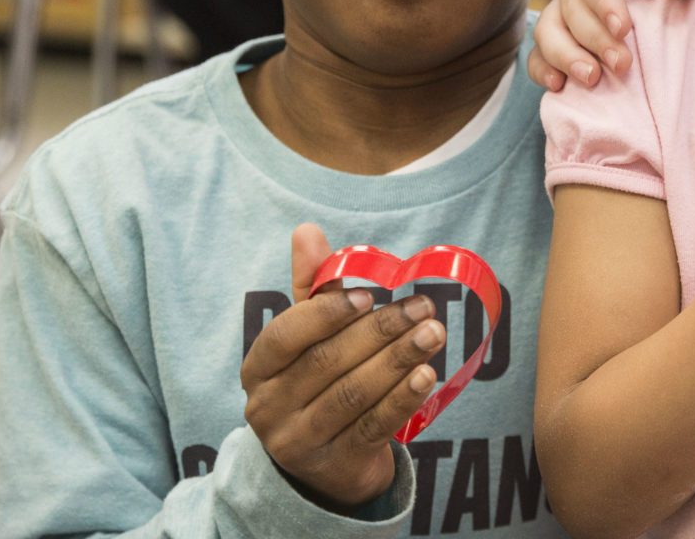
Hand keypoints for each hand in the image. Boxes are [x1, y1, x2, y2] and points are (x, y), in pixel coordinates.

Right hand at [239, 225, 444, 509]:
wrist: (323, 464)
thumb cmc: (317, 382)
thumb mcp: (309, 339)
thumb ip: (313, 290)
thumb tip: (307, 230)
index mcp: (259, 369)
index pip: (285, 336)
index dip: (327, 314)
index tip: (370, 294)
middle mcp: (269, 407)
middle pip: (327, 362)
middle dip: (380, 331)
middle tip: (424, 306)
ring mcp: (299, 441)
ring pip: (353, 393)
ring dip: (398, 359)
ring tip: (435, 332)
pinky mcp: (334, 464)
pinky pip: (372, 426)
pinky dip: (402, 399)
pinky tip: (427, 375)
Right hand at [530, 0, 694, 91]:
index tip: (623, 29)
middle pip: (570, 5)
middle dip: (593, 37)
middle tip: (622, 64)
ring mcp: (568, 6)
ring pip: (548, 29)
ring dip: (565, 56)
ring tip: (591, 79)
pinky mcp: (567, 35)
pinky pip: (542, 52)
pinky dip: (545, 69)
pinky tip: (560, 87)